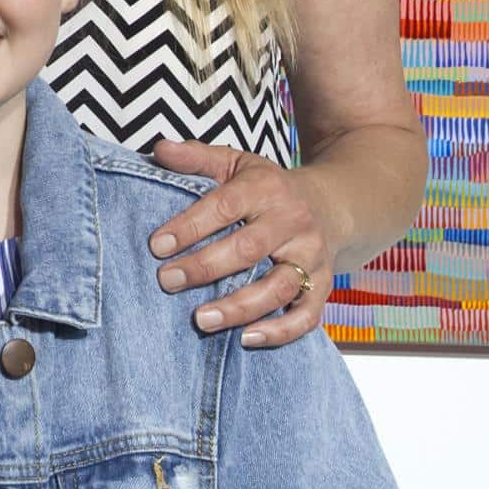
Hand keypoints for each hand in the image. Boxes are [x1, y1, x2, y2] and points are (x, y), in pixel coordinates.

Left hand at [145, 142, 335, 348]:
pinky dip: (280, 331)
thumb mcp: (236, 163)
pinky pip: (307, 315)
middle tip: (167, 281)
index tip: (156, 245)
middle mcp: (293, 222)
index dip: (190, 226)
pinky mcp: (323, 286)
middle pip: (248, 249)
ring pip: (278, 286)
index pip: (225, 206)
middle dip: (205, 267)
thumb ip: (197, 157)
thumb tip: (159, 149)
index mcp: (266, 189)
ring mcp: (311, 257)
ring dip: (239, 307)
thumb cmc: (268, 187)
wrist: (332, 204)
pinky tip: (247, 339)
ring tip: (201, 319)